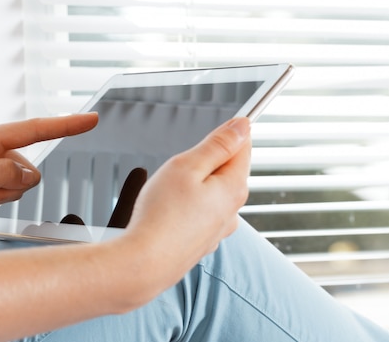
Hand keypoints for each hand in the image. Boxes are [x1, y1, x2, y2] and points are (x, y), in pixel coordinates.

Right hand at [123, 117, 250, 285]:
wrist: (144, 263)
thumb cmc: (161, 215)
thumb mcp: (187, 166)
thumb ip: (217, 145)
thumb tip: (242, 126)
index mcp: (234, 186)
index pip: (244, 146)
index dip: (226, 133)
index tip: (208, 133)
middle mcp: (232, 210)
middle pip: (226, 170)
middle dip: (202, 162)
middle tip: (176, 170)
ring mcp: (218, 228)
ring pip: (210, 192)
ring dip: (193, 186)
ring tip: (167, 194)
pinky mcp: (202, 241)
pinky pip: (199, 213)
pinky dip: (185, 207)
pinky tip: (167, 213)